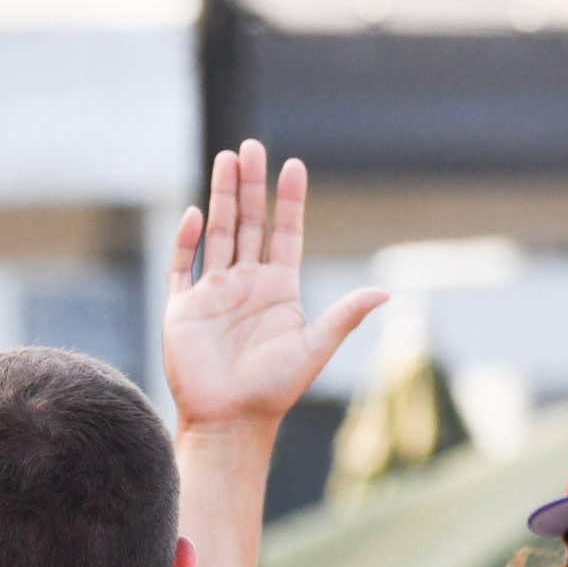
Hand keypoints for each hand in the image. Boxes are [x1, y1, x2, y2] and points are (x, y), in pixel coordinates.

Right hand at [163, 142, 384, 442]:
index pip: (285, 232)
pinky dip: (187, 240)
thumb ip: (344, 315)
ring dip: (219, 197)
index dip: (289, 200)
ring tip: (225, 159)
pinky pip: (182, 266)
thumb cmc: (274, 389)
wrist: (230, 420)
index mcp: (279, 289)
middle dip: (249, 185)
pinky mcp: (183, 308)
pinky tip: (195, 213)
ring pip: (217, 233)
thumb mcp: (315, 347)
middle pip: (248, 222)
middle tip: (250, 146)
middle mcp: (246, 284)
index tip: (293, 166)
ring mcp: (212, 293)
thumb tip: (385, 292)